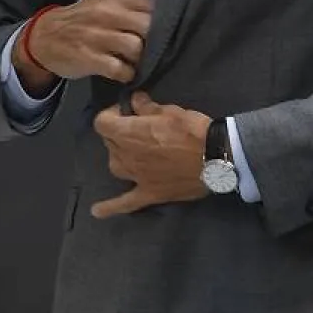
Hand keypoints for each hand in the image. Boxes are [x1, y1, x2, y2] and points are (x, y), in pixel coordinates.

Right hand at [12, 0, 152, 92]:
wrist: (44, 36)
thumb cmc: (83, 20)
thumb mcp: (105, 2)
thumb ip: (132, 6)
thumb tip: (167, 22)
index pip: (153, 6)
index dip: (163, 23)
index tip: (163, 33)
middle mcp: (106, 11)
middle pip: (149, 27)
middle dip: (155, 42)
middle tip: (152, 51)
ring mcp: (96, 34)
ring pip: (137, 48)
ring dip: (141, 60)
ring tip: (136, 62)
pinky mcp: (88, 57)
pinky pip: (120, 69)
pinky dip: (127, 74)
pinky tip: (123, 72)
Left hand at [89, 92, 210, 218]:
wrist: (215, 158)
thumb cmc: (191, 130)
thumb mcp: (169, 110)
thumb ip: (146, 106)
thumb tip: (135, 101)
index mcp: (128, 133)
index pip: (102, 122)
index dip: (111, 113)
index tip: (127, 111)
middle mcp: (126, 156)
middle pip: (109, 142)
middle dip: (119, 132)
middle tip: (138, 127)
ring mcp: (136, 177)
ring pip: (115, 165)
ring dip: (120, 156)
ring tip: (133, 151)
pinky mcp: (150, 193)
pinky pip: (126, 202)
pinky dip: (111, 207)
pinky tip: (97, 211)